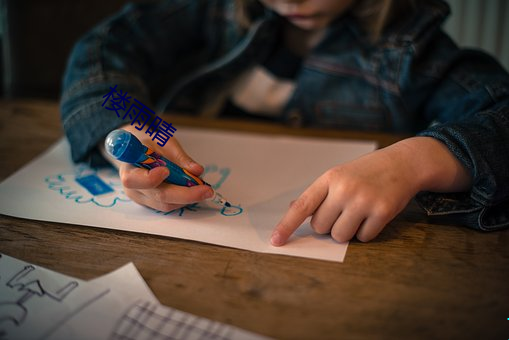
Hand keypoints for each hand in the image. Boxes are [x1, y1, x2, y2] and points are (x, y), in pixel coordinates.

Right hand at [103, 124, 213, 211]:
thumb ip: (180, 157)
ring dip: (188, 198)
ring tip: (204, 188)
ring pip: (167, 204)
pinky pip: (169, 205)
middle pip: (158, 196)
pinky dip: (184, 199)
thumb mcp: (164, 142)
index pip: (134, 179)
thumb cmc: (149, 144)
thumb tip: (197, 170)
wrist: (138, 150)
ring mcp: (142, 198)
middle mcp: (133, 188)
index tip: (166, 171)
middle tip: (206, 190)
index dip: (150, 178)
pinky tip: (194, 190)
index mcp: (129, 168)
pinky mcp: (152, 203)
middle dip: (185, 194)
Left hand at [270, 137, 471, 244]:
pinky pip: (363, 238)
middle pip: (321, 228)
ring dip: (347, 231)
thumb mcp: (338, 175)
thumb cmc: (364, 172)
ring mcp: (363, 200)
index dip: (286, 225)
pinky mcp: (382, 211)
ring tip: (358, 213)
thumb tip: (292, 210)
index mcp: (328, 178)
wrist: (402, 163)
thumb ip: (317, 194)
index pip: (302, 207)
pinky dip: (366, 232)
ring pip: (340, 236)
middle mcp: (344, 188)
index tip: (275, 241)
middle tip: (343, 210)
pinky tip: (373, 215)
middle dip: (329, 225)